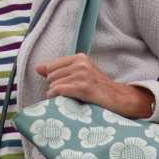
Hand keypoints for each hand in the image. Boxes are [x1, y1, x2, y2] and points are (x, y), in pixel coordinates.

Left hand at [35, 54, 154, 118]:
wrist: (120, 99)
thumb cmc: (99, 88)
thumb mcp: (81, 74)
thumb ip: (60, 69)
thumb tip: (37, 68)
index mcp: (80, 58)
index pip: (51, 66)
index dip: (52, 79)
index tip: (59, 87)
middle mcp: (81, 63)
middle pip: (51, 76)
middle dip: (54, 87)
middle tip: (65, 95)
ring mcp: (83, 75)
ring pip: (54, 84)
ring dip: (55, 94)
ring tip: (66, 99)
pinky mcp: (84, 88)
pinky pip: (59, 91)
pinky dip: (55, 97)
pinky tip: (60, 101)